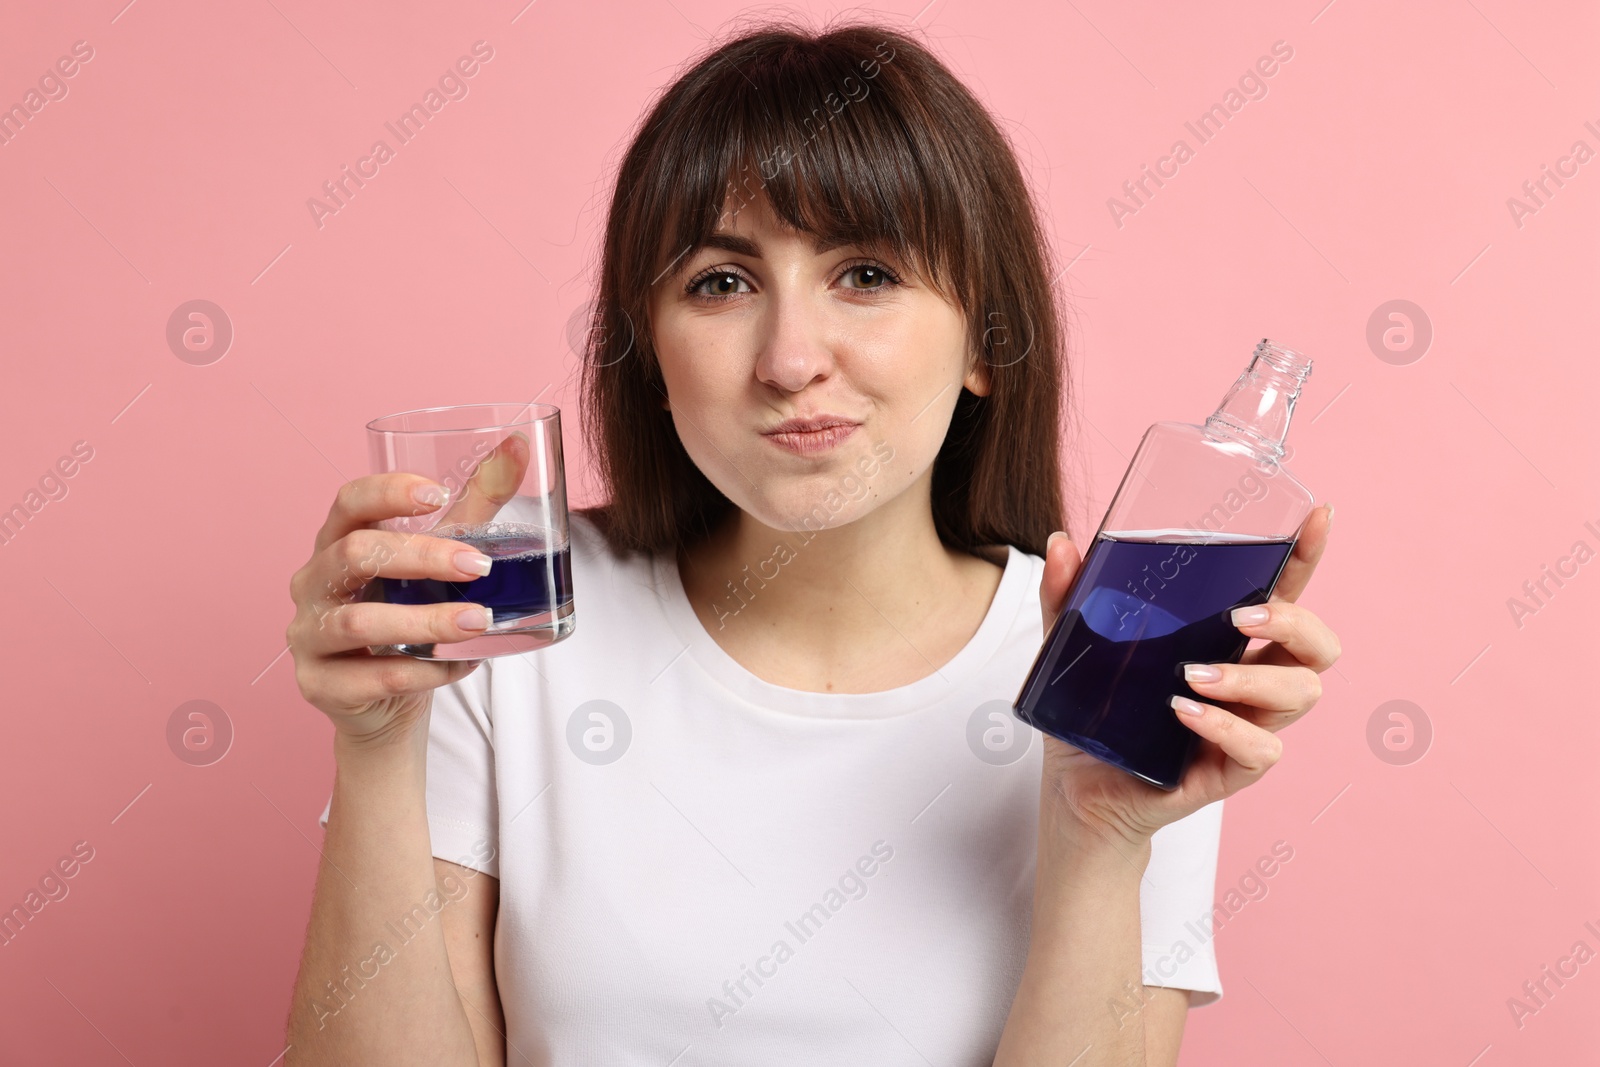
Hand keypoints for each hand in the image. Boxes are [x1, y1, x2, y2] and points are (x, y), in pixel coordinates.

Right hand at [284, 472, 504, 746]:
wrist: (386, 701)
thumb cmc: (409, 615)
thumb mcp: (440, 559)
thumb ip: (474, 507)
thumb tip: (521, 445)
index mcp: (337, 542)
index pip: (348, 503)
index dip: (387, 493)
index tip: (438, 495)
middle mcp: (313, 583)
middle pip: (353, 555)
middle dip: (421, 556)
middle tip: (479, 566)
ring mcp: (308, 635)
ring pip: (358, 622)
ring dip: (425, 621)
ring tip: (480, 621)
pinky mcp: (319, 684)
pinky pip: (370, 677)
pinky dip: (422, 671)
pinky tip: (461, 664)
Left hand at [1036, 505, 1340, 849]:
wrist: (1076, 791)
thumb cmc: (1092, 714)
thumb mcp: (1073, 649)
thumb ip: (1067, 598)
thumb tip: (1061, 543)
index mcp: (1226, 640)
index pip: (1284, 593)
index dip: (1306, 557)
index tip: (1317, 516)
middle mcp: (1250, 681)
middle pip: (1318, 646)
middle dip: (1294, 621)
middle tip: (1240, 617)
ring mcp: (1246, 726)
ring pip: (1300, 693)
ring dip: (1253, 676)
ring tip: (1194, 673)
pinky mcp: (1229, 770)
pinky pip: (1260, 749)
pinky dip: (1226, 727)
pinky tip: (1185, 714)